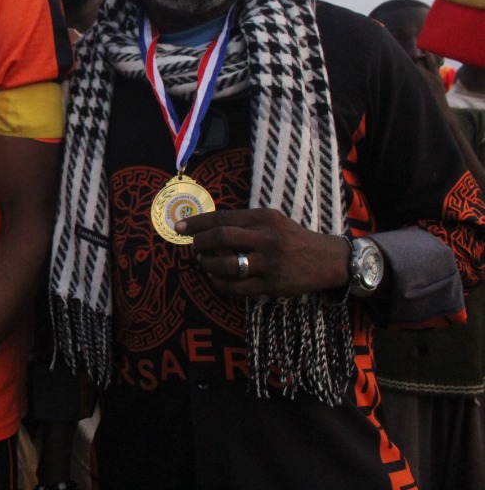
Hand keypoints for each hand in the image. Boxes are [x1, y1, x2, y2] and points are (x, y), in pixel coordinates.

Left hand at [179, 208, 349, 296]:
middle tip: (194, 247)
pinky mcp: (270, 285)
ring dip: (208, 264)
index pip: (222, 218)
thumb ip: (244, 222)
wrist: (327, 260)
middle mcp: (266, 239)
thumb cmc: (293, 237)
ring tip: (204, 262)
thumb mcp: (272, 220)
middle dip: (200, 243)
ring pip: (226, 264)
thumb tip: (207, 226)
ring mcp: (268, 263)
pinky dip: (219, 283)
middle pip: (222, 237)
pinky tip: (215, 278)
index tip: (178, 227)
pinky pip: (236, 287)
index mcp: (264, 219)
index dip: (196, 222)